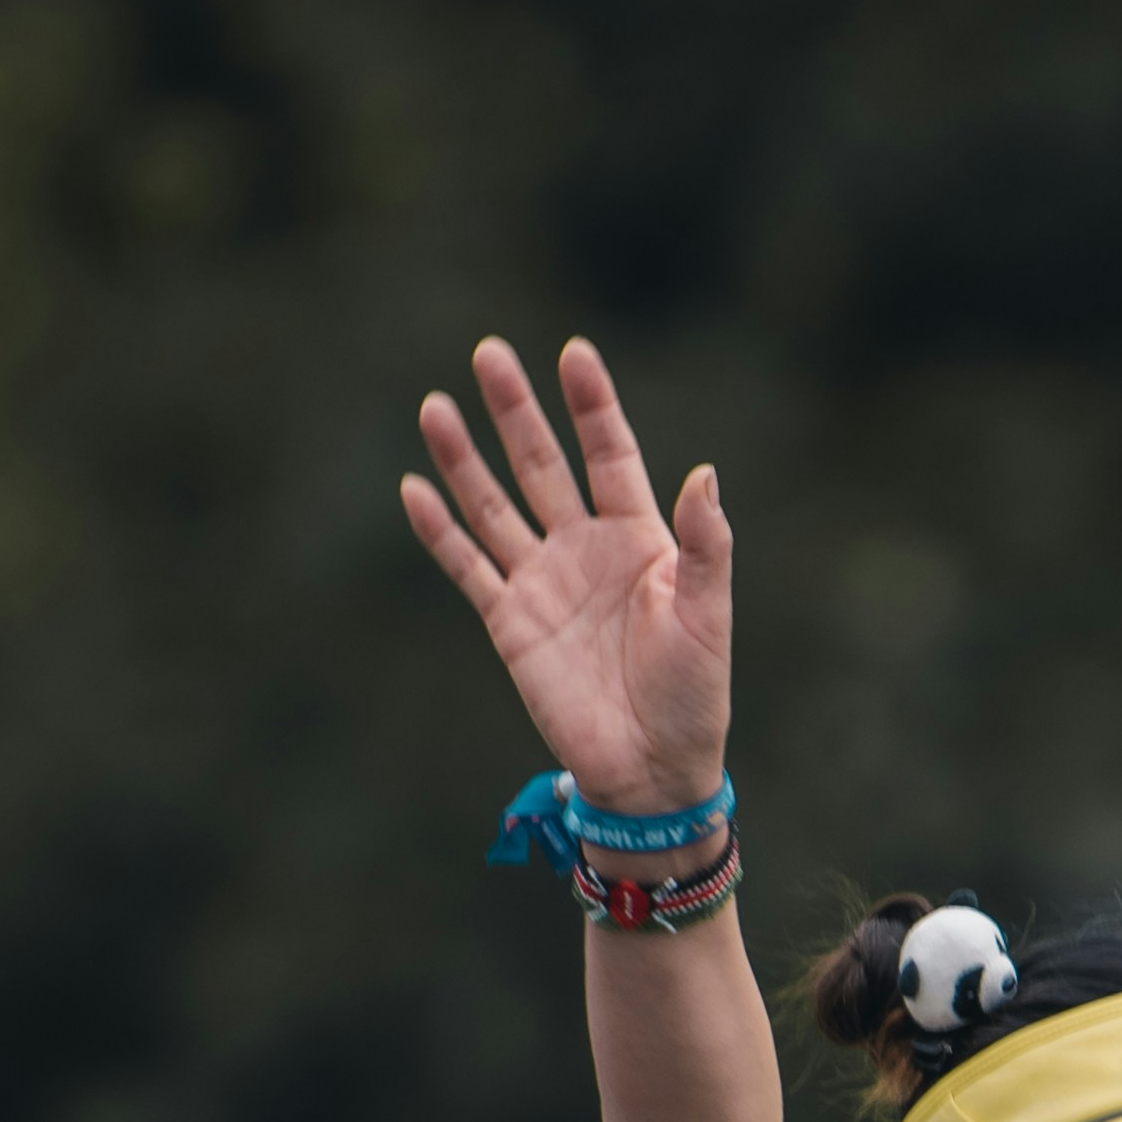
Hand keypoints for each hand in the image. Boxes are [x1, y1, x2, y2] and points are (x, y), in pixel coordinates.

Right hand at [401, 336, 731, 816]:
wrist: (652, 769)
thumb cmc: (693, 693)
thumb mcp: (708, 613)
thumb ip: (707, 543)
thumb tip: (705, 472)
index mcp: (638, 536)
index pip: (610, 453)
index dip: (592, 405)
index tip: (574, 354)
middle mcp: (584, 547)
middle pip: (542, 463)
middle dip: (516, 410)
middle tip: (489, 353)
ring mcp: (542, 581)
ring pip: (494, 505)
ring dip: (464, 459)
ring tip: (435, 406)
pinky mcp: (509, 623)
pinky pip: (467, 567)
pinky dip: (439, 531)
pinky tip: (413, 488)